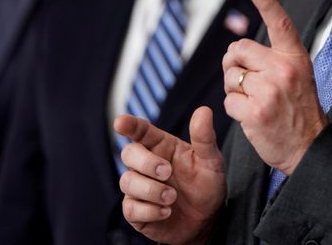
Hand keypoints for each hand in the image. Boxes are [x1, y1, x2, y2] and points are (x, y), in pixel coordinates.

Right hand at [114, 107, 225, 244]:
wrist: (207, 219)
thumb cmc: (206, 184)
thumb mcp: (211, 160)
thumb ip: (205, 137)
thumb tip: (204, 111)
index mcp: (161, 146)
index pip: (141, 131)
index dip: (130, 125)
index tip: (120, 122)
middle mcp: (146, 164)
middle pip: (129, 153)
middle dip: (146, 163)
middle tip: (167, 172)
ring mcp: (138, 188)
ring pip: (128, 182)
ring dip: (151, 190)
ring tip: (172, 198)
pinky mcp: (136, 211)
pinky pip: (130, 208)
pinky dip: (149, 211)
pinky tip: (166, 212)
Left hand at [222, 0, 326, 174]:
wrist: (310, 148)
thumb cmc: (299, 111)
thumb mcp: (298, 76)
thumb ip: (273, 59)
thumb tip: (237, 50)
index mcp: (295, 58)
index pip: (280, 23)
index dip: (266, 2)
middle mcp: (283, 70)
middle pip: (238, 50)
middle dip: (233, 63)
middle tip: (245, 80)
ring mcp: (269, 91)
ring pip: (231, 77)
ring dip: (234, 90)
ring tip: (254, 101)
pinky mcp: (255, 112)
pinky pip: (228, 101)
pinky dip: (234, 109)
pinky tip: (251, 116)